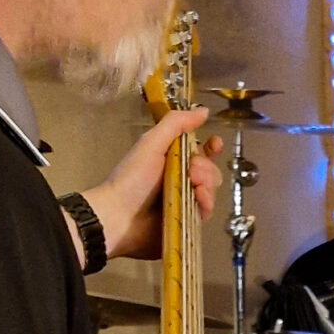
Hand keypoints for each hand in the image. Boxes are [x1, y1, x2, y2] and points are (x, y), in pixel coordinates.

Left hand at [82, 111, 222, 261]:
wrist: (118, 216)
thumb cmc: (132, 178)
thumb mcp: (151, 143)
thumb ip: (176, 124)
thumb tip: (203, 111)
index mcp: (173, 159)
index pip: (200, 150)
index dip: (211, 147)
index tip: (215, 144)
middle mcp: (181, 179)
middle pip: (210, 170)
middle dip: (206, 169)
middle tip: (192, 172)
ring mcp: (184, 201)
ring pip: (211, 190)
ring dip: (208, 185)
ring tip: (195, 187)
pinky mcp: (186, 222)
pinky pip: (206, 212)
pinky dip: (205, 204)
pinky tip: (199, 200)